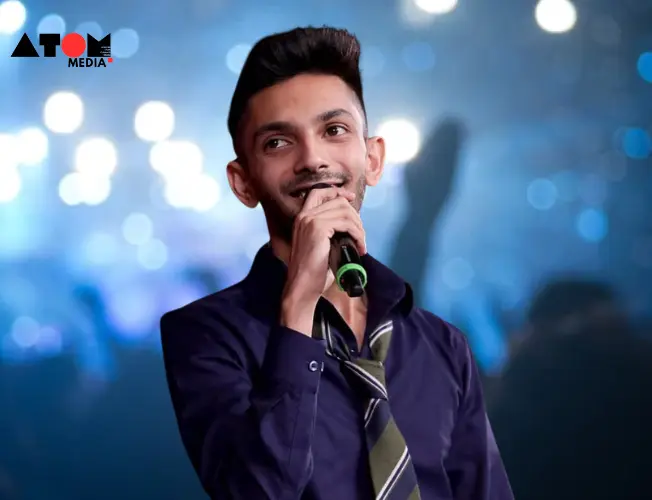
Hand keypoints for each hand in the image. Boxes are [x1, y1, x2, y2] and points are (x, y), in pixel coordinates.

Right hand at [280, 187, 365, 335]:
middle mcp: (304, 216)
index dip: (337, 192)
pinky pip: (346, 223)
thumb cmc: (313, 272)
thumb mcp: (322, 247)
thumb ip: (331, 233)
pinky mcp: (318, 229)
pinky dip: (358, 234)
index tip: (351, 198)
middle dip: (355, 216)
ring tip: (361, 243)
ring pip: (345, 211)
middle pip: (337, 201)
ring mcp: (310, 221)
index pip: (319, 193)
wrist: (302, 287)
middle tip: (361, 235)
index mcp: (302, 218)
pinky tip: (360, 247)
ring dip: (359, 227)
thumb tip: (351, 229)